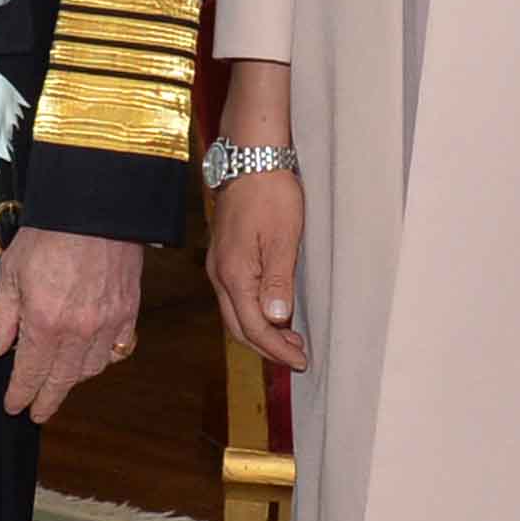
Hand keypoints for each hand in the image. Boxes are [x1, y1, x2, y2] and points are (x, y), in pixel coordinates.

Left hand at [0, 224, 143, 421]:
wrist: (95, 207)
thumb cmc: (48, 235)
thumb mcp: (10, 273)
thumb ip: (3, 316)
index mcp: (45, 324)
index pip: (30, 373)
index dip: (21, 394)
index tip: (14, 407)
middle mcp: (79, 331)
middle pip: (63, 380)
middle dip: (48, 400)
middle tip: (38, 413)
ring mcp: (108, 323)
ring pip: (91, 369)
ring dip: (74, 379)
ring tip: (60, 381)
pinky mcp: (129, 311)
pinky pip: (119, 349)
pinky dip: (105, 359)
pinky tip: (94, 358)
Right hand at [206, 168, 307, 375]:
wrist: (250, 159)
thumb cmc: (270, 194)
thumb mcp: (283, 239)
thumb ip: (278, 282)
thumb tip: (275, 320)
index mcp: (234, 275)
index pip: (254, 327)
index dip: (277, 349)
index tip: (301, 360)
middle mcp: (219, 275)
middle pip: (238, 327)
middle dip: (267, 347)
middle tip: (298, 356)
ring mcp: (218, 266)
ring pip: (235, 313)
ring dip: (260, 332)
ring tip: (290, 339)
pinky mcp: (224, 257)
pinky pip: (235, 297)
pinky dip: (253, 313)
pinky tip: (273, 311)